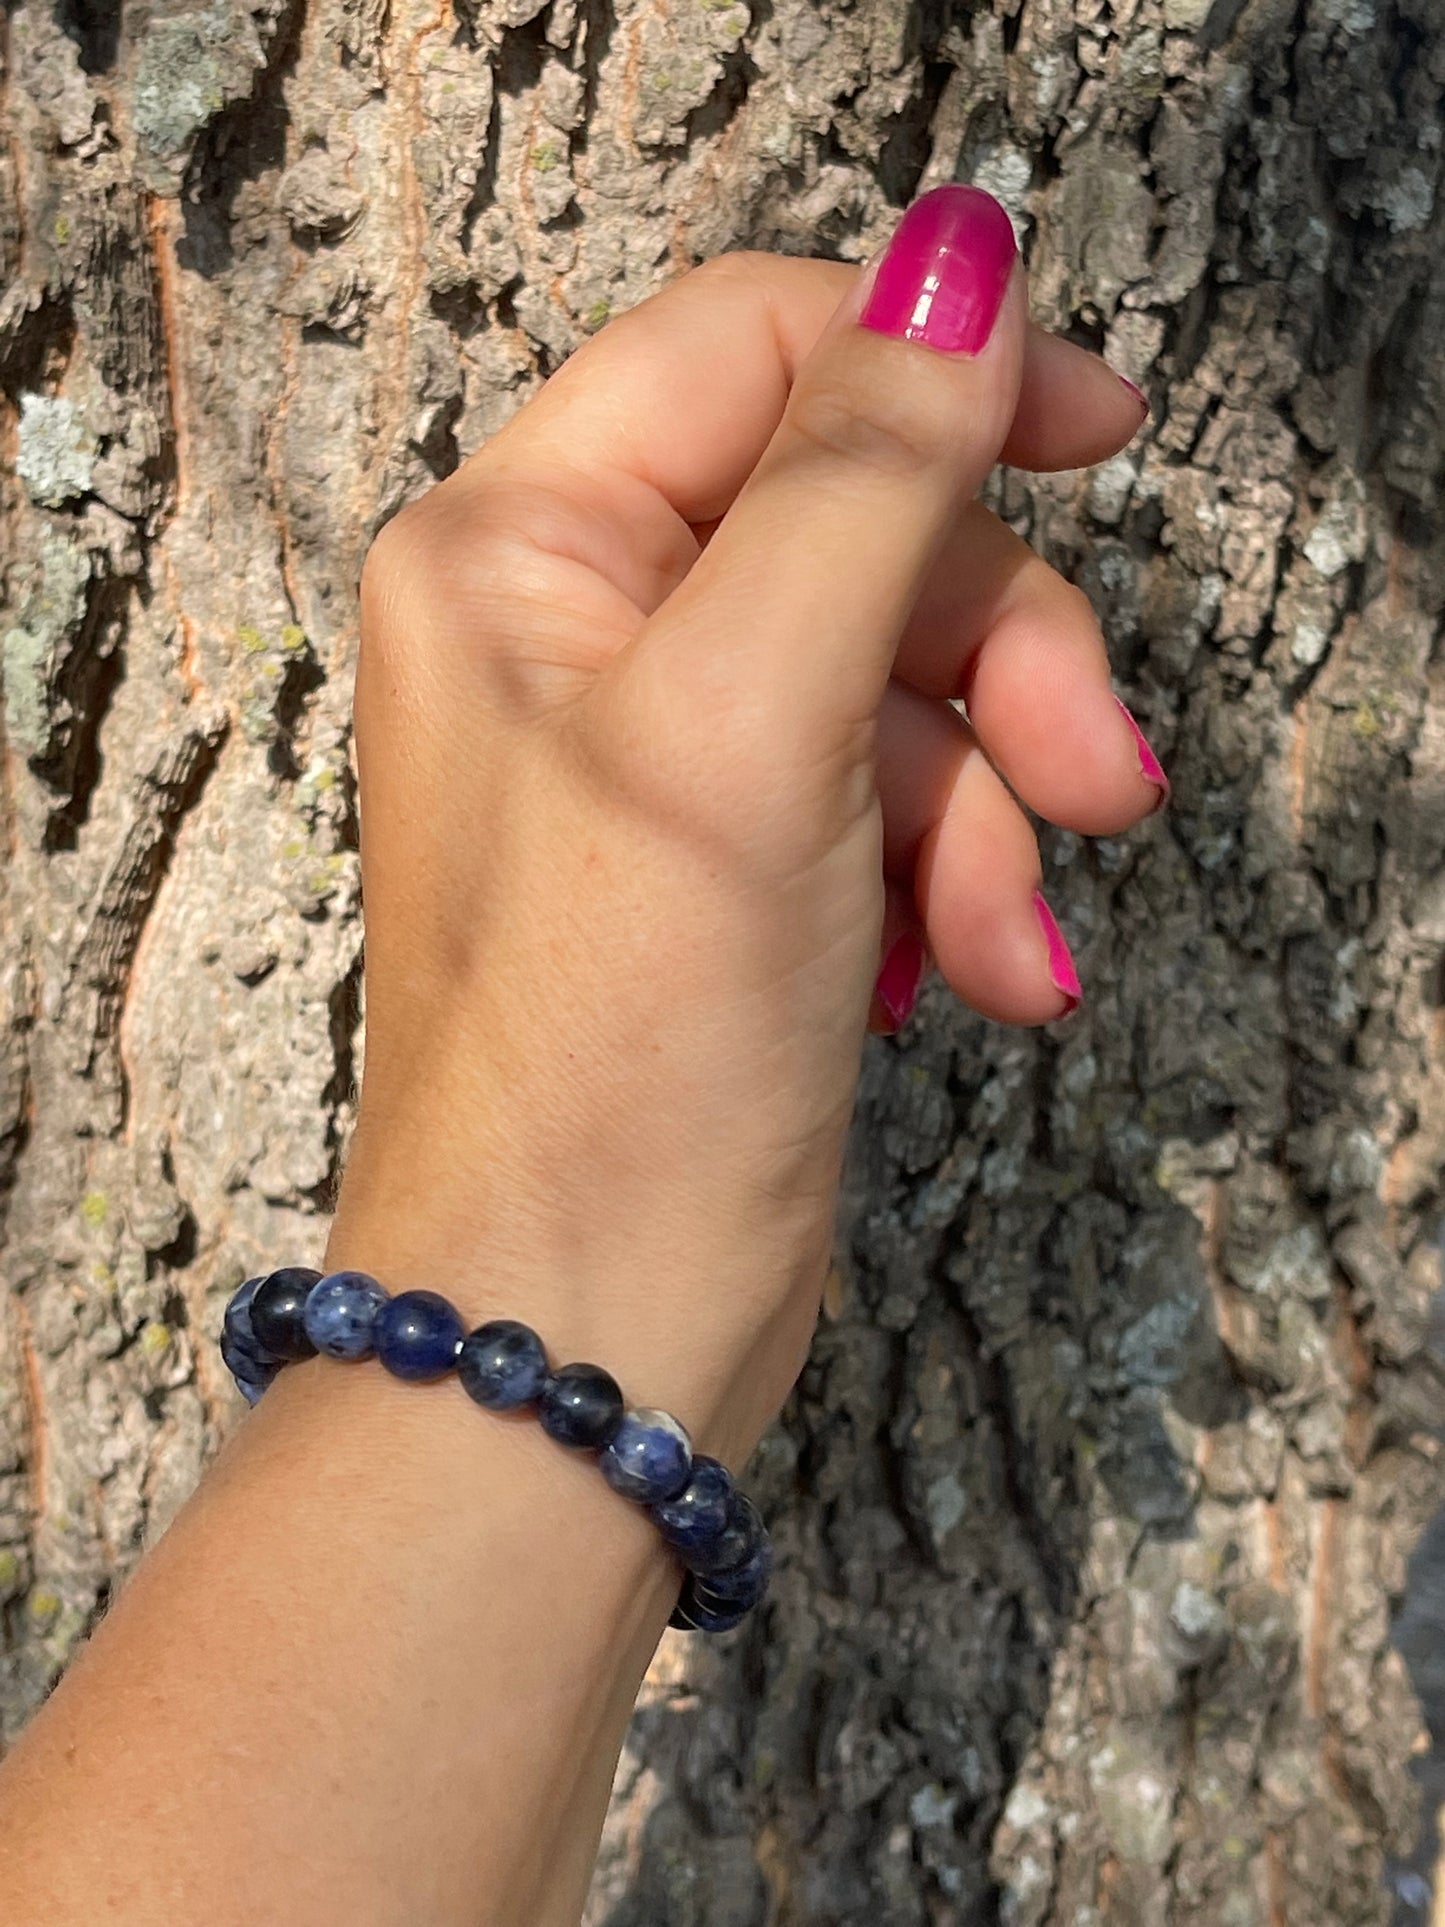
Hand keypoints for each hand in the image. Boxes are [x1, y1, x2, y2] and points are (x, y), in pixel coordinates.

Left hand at [330, 186, 1162, 1460]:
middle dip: (995, 654)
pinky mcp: (731, 861)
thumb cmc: (616, 1051)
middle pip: (858, 524)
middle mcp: (570, 631)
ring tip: (1007, 939)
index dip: (938, 364)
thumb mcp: (747, 721)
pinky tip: (975, 978)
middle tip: (1091, 778)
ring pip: (903, 675)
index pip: (757, 350)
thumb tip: (962, 259)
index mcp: (517, 549)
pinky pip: (894, 794)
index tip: (1098, 424)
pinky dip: (958, 877)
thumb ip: (858, 476)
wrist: (580, 1334)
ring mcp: (657, 751)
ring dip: (991, 801)